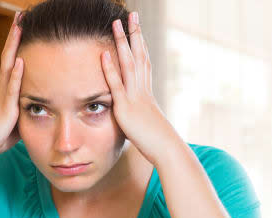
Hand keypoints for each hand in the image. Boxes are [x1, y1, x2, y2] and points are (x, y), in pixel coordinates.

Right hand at [0, 12, 23, 163]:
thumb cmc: (0, 137)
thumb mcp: (19, 119)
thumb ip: (29, 110)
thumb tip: (44, 108)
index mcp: (7, 90)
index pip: (13, 60)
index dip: (18, 42)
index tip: (23, 25)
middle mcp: (4, 88)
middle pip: (9, 54)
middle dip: (15, 35)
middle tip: (20, 15)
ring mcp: (3, 96)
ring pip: (8, 65)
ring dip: (14, 45)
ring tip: (19, 27)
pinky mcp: (6, 108)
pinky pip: (11, 88)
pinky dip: (16, 73)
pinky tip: (20, 60)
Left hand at [101, 12, 179, 166]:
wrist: (167, 150)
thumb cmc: (159, 143)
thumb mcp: (148, 127)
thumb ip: (141, 118)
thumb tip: (140, 119)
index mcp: (147, 93)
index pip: (144, 63)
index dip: (140, 44)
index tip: (138, 29)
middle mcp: (143, 90)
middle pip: (139, 55)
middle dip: (135, 34)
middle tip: (132, 14)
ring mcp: (135, 98)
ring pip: (129, 63)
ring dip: (122, 42)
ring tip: (116, 23)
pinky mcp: (126, 108)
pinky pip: (117, 85)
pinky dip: (110, 68)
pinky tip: (104, 53)